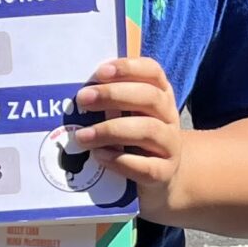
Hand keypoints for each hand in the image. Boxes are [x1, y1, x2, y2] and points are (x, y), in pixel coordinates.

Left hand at [71, 56, 185, 212]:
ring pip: (148, 130)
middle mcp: (169, 117)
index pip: (152, 72)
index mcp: (160, 96)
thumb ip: (109, 102)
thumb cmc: (134, 141)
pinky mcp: (164, 173)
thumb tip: (77, 93)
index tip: (100, 72)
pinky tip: (99, 156)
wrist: (160, 178)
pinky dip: (119, 160)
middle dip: (113, 95)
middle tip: (82, 99)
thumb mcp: (126, 116)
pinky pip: (146, 166)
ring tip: (82, 136)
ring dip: (110, 130)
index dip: (128, 68)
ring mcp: (170, 146)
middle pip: (149, 97)